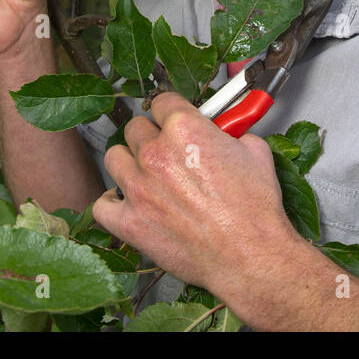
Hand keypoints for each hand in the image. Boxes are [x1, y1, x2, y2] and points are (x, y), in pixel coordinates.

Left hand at [92, 93, 300, 293]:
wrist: (250, 256)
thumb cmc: (254, 211)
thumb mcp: (256, 153)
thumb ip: (233, 134)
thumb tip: (226, 133)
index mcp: (184, 129)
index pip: (162, 101)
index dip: (170, 110)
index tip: (172, 119)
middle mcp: (155, 153)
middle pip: (135, 127)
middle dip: (150, 136)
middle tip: (165, 150)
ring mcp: (138, 187)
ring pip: (114, 157)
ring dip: (128, 163)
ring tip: (144, 175)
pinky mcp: (129, 221)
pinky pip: (102, 204)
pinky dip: (111, 203)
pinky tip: (127, 203)